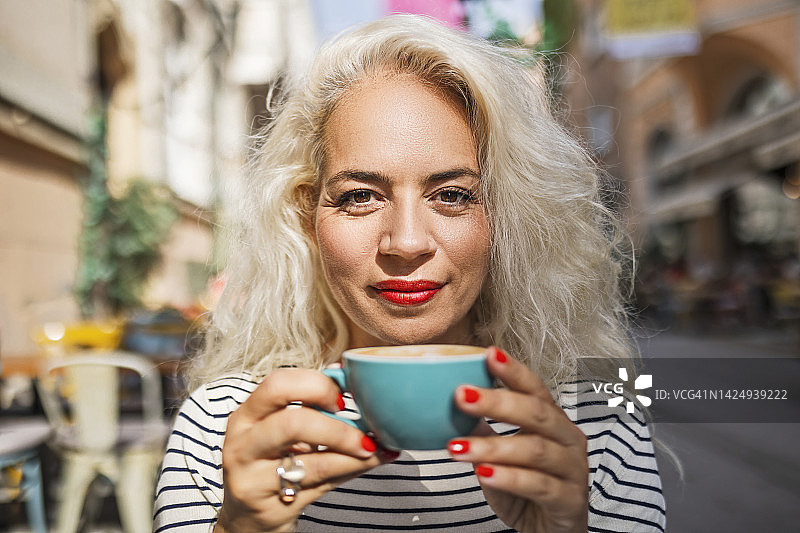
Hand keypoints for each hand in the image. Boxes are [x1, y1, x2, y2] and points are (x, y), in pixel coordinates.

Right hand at [214, 368, 389, 532]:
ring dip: (353, 453)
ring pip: (314, 463)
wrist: (247, 518)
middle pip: (292, 424)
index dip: (315, 385)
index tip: (341, 397)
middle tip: (362, 432)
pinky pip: (323, 485)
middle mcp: (243, 446)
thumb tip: (356, 383)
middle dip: (336, 427)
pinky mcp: (273, 508)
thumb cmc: (268, 464)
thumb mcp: (277, 432)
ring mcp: (255, 481)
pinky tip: (370, 461)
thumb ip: (312, 408)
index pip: (277, 386)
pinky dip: (353, 469)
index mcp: (246, 416)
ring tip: (376, 448)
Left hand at [447, 347, 588, 532]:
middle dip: (497, 402)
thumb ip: (484, 428)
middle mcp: (568, 439)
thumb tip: (453, 402)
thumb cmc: (529, 488)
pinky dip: (509, 478)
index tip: (487, 354)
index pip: (535, 388)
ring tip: (456, 447)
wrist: (552, 532)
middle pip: (536, 413)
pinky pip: (538, 485)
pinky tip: (484, 474)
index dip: (513, 370)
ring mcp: (573, 470)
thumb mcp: (502, 454)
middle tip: (461, 396)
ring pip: (534, 450)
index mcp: (553, 420)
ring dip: (492, 446)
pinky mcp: (569, 500)